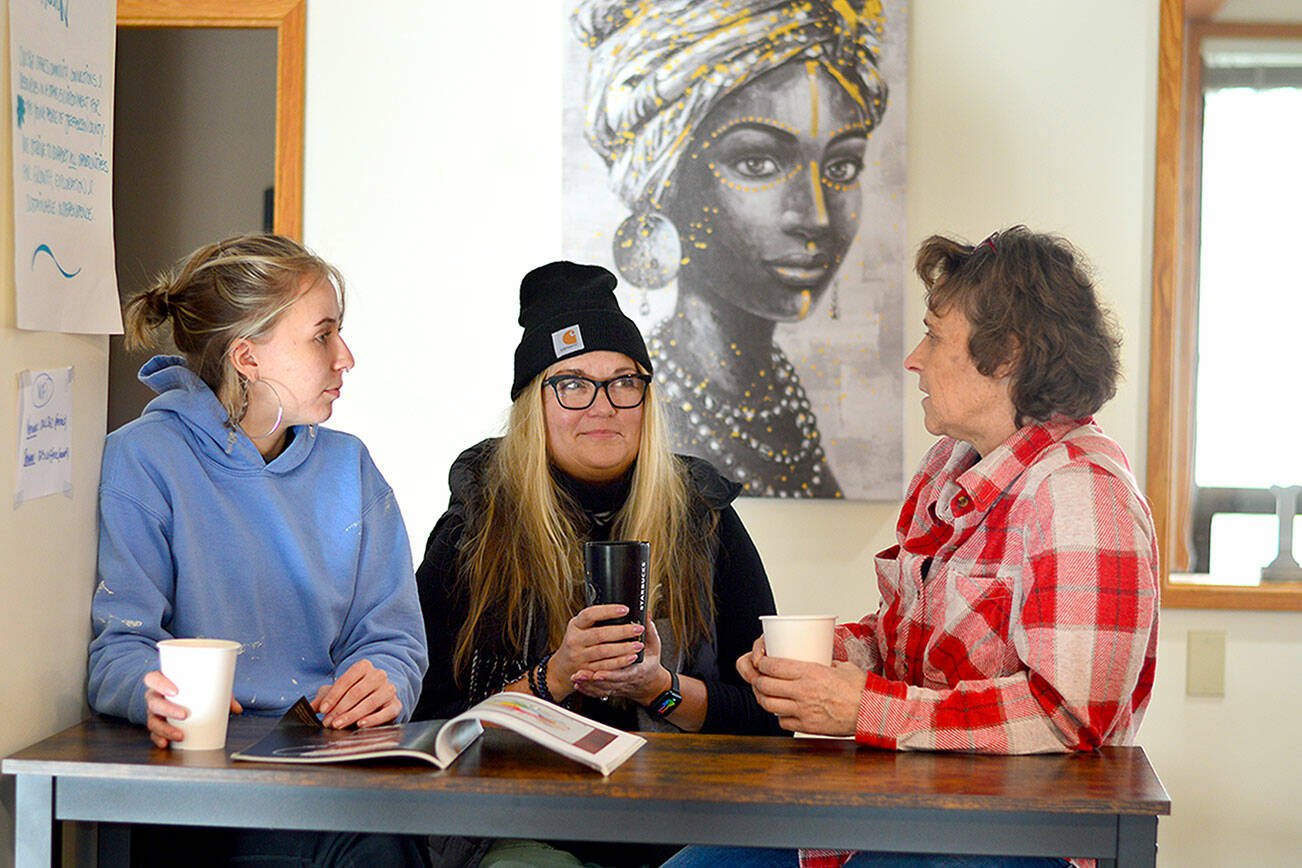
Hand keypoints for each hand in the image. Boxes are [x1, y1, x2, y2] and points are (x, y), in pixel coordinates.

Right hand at [143, 670, 241, 748]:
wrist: (181, 693)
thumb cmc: (192, 687)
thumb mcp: (206, 685)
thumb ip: (221, 694)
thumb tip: (237, 708)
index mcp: (162, 681)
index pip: (153, 679)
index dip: (161, 684)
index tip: (175, 691)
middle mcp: (155, 696)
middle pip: (154, 702)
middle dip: (168, 709)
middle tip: (185, 714)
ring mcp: (154, 712)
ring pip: (153, 720)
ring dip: (165, 729)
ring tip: (180, 735)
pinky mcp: (157, 724)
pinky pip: (153, 733)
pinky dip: (159, 739)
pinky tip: (166, 743)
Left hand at [311, 660, 399, 728]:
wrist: (380, 695)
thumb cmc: (355, 692)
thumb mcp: (338, 692)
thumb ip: (322, 698)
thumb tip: (307, 708)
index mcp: (363, 667)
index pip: (346, 680)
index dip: (333, 696)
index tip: (322, 709)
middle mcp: (378, 675)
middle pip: (357, 692)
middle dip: (340, 709)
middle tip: (328, 722)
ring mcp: (389, 689)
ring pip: (369, 703)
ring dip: (352, 715)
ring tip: (338, 725)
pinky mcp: (396, 704)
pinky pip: (385, 712)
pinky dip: (373, 720)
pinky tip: (360, 725)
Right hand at [546, 604, 645, 699]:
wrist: (563, 667)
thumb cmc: (578, 642)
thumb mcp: (581, 627)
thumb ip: (596, 619)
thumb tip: (623, 610)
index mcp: (575, 625)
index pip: (590, 614)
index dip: (608, 611)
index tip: (625, 609)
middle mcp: (575, 640)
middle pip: (600, 634)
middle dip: (622, 631)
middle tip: (638, 628)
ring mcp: (579, 656)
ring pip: (603, 651)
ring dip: (623, 648)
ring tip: (639, 645)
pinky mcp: (586, 670)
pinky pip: (605, 666)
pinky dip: (620, 662)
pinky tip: (631, 657)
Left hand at [572, 620, 668, 703]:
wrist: (648, 682)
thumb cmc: (649, 662)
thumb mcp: (654, 646)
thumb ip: (649, 631)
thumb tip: (645, 614)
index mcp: (639, 670)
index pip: (624, 674)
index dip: (610, 673)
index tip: (597, 672)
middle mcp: (627, 680)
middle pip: (608, 681)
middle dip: (593, 678)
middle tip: (580, 673)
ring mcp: (618, 686)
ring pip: (601, 687)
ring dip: (588, 682)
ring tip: (576, 677)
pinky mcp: (610, 688)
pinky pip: (597, 692)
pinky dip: (587, 689)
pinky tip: (577, 683)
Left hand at [737, 640, 865, 735]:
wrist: (873, 712)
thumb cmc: (860, 688)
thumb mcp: (840, 666)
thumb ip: (824, 662)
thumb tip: (817, 657)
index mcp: (810, 672)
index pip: (772, 666)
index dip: (761, 663)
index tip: (761, 661)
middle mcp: (803, 691)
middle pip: (764, 685)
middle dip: (757, 680)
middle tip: (759, 677)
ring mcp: (803, 711)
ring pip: (768, 705)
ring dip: (763, 698)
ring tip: (766, 693)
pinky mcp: (807, 727)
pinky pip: (782, 722)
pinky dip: (779, 716)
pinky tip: (783, 710)